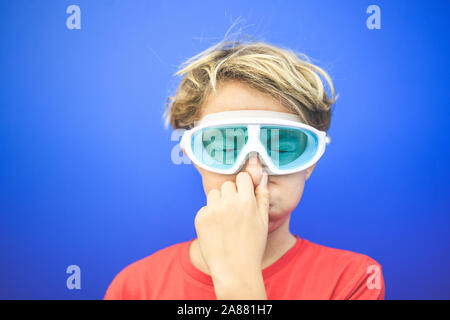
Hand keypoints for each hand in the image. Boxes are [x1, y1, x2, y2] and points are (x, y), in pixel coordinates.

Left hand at [194, 170, 269, 290]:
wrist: (234, 270)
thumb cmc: (252, 246)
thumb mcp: (264, 221)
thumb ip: (263, 196)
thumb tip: (261, 176)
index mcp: (246, 201)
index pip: (242, 177)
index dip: (244, 185)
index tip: (244, 194)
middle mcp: (228, 202)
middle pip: (227, 185)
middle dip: (231, 194)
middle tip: (236, 213)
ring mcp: (212, 210)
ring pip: (214, 194)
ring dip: (219, 202)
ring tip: (226, 221)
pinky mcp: (200, 218)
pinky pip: (205, 208)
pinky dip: (210, 215)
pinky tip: (217, 230)